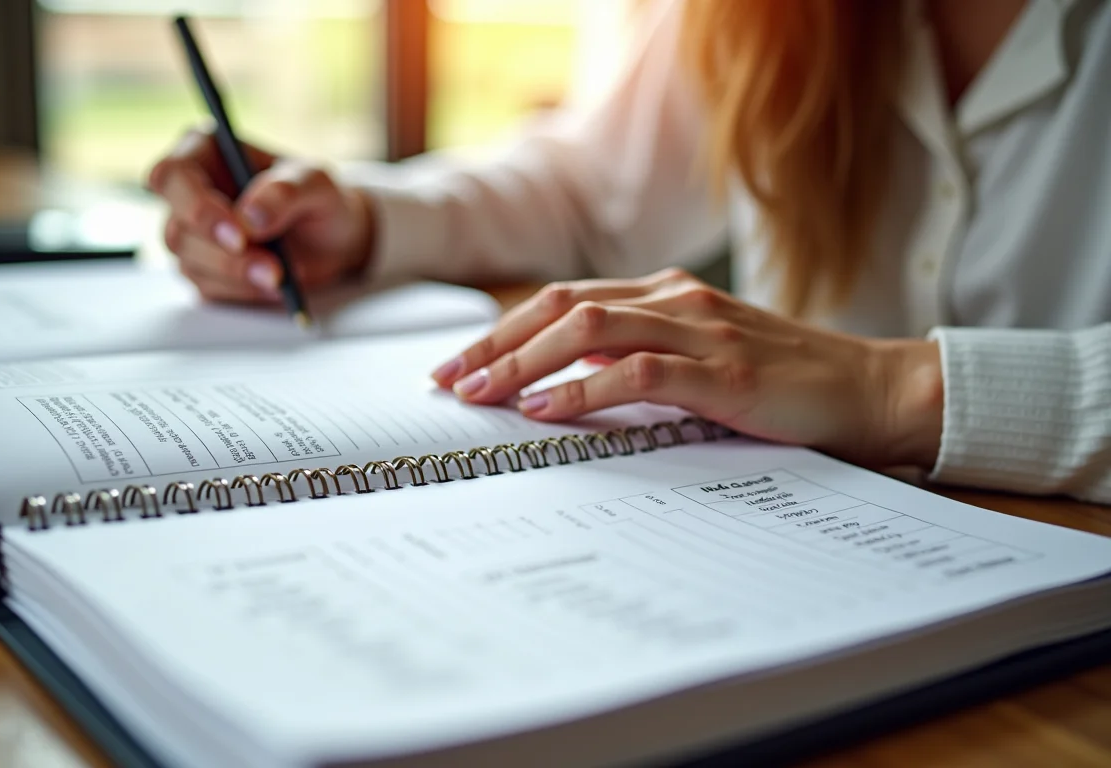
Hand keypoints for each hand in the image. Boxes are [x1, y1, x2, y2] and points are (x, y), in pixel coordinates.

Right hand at [147, 128, 374, 302]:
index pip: (172, 176)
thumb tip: (249, 217)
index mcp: (204, 151)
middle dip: (224, 255)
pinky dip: (242, 291)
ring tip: (282, 275)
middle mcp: (188, 192)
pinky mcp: (202, 268)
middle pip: (176, 229)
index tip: (239, 236)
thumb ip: (285, 193)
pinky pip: (207, 287)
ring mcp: (191, 233)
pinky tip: (272, 284)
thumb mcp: (316, 184)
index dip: (196, 208)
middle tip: (271, 269)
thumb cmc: (319, 198)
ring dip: (238, 275)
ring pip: (189, 263)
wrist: (332, 238)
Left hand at [430, 269, 944, 468]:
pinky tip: (546, 410)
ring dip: (525, 364)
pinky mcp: (724, 372)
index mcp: (668, 294)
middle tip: (447, 381)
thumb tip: (564, 387)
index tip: (460, 364)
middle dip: (497, 344)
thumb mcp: (701, 362)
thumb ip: (641, 360)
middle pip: (563, 308)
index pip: (565, 301)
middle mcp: (677, 299)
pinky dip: (583, 391)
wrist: (870, 391)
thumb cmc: (782, 384)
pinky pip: (638, 372)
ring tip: (481, 394)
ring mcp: (701, 331)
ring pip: (590, 331)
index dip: (505, 329)